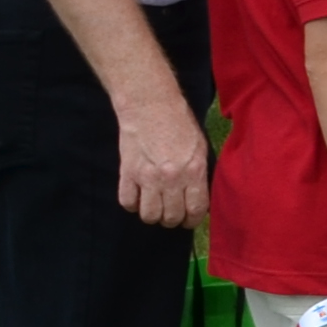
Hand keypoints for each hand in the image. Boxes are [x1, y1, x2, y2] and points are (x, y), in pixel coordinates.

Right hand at [115, 94, 211, 230]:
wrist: (150, 106)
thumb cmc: (179, 124)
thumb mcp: (199, 148)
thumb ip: (199, 174)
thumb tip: (198, 198)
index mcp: (194, 171)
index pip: (195, 210)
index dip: (192, 220)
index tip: (188, 220)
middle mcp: (171, 178)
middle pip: (170, 217)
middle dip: (172, 219)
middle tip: (170, 212)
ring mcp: (147, 177)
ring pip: (148, 215)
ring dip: (152, 214)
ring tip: (154, 205)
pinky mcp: (127, 172)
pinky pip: (127, 202)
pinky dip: (132, 204)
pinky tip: (138, 195)